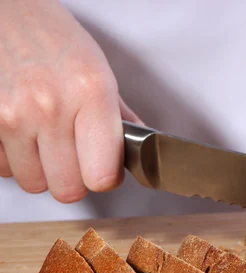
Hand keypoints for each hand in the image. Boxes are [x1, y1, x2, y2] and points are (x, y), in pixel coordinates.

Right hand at [0, 0, 141, 202]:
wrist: (6, 12)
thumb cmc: (55, 40)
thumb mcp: (100, 71)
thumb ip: (120, 119)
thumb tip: (140, 156)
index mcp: (90, 93)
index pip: (101, 176)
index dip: (105, 178)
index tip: (104, 169)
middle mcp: (49, 107)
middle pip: (68, 190)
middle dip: (75, 178)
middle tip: (75, 154)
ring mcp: (11, 115)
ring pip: (34, 183)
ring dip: (42, 169)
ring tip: (46, 137)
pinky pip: (4, 169)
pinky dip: (14, 158)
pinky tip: (23, 131)